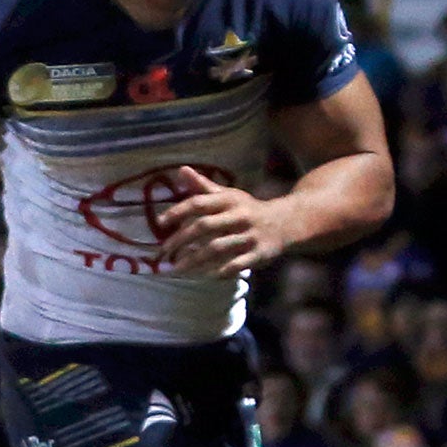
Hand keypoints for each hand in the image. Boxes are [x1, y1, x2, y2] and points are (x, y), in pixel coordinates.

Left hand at [157, 166, 297, 277]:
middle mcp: (239, 215)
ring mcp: (250, 235)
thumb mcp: (227, 195)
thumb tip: (180, 169)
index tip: (159, 223)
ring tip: (176, 268)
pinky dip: (220, 271)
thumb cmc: (247, 209)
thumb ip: (203, 186)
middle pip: (204, 226)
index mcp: (229, 200)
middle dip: (180, 240)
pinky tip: (204, 276)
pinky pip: (237, 264)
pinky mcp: (259, 253)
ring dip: (194, 259)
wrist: (287, 221)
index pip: (199, 203)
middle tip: (163, 253)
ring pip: (217, 247)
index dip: (178, 212)